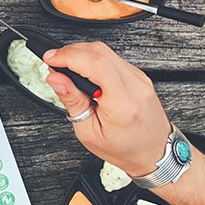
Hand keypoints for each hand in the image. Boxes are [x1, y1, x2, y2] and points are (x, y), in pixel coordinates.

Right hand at [43, 42, 170, 177]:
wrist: (154, 153)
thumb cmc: (124, 148)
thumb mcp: (89, 132)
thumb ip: (72, 101)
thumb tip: (56, 79)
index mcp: (123, 104)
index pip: (96, 65)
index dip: (69, 56)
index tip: (50, 59)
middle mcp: (135, 86)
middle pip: (100, 52)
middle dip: (71, 51)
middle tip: (54, 63)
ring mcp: (139, 78)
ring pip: (105, 51)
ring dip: (81, 54)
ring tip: (66, 69)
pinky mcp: (139, 76)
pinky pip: (112, 58)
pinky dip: (93, 59)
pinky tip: (84, 72)